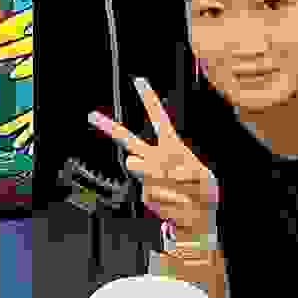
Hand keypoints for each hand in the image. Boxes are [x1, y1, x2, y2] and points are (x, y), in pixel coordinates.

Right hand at [85, 75, 219, 239]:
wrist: (199, 217)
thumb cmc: (205, 192)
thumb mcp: (204, 178)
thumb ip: (187, 172)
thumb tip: (167, 173)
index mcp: (172, 147)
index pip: (158, 119)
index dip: (149, 100)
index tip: (138, 80)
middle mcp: (156, 159)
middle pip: (128, 140)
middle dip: (110, 127)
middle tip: (91, 116)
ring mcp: (148, 176)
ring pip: (133, 164)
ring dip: (151, 172)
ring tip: (175, 186)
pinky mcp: (146, 194)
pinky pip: (149, 190)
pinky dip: (167, 197)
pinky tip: (178, 201)